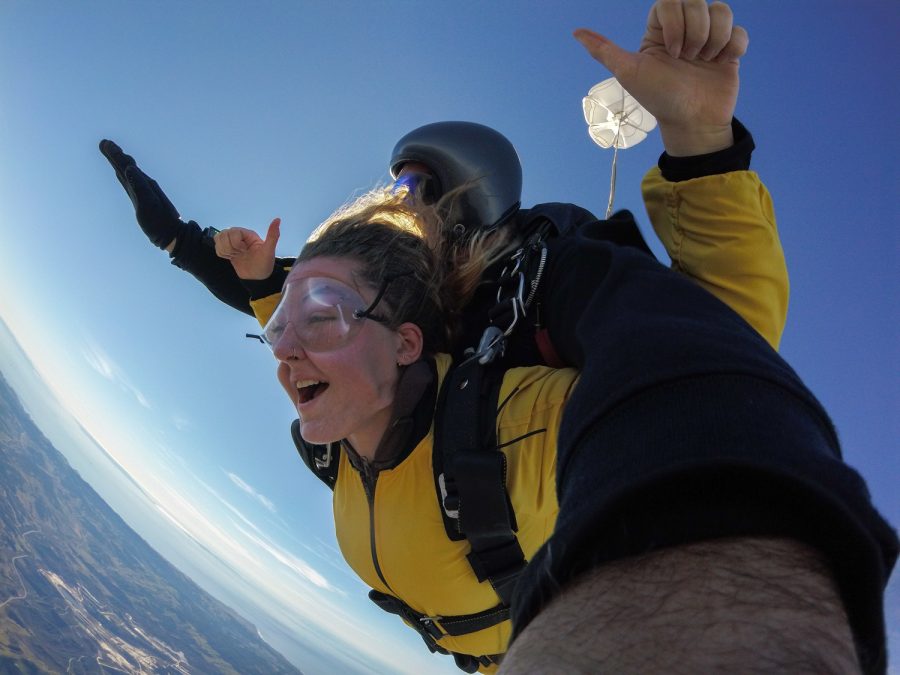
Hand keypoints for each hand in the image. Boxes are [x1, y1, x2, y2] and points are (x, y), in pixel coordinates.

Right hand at [99, 140, 184, 249]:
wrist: (171, 234)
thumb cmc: (159, 221)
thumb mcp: (148, 203)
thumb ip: (139, 185)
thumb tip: (129, 167)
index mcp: (144, 183)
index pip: (126, 165)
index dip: (115, 154)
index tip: (106, 143)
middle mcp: (144, 184)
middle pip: (127, 166)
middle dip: (115, 155)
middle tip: (105, 143)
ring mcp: (144, 192)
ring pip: (129, 172)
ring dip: (119, 162)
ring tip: (112, 152)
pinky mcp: (143, 200)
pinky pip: (131, 182)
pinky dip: (125, 174)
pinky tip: (124, 173)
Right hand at [214, 219, 280, 279]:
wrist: (257, 278)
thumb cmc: (264, 264)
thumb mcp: (269, 250)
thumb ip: (273, 235)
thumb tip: (278, 219)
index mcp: (248, 234)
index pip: (233, 231)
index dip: (236, 242)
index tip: (244, 250)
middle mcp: (239, 236)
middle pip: (224, 234)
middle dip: (230, 248)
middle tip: (240, 254)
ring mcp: (231, 242)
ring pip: (218, 239)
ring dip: (225, 251)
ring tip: (236, 256)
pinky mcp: (226, 250)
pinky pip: (217, 247)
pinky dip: (222, 254)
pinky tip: (231, 257)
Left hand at [575, 0, 748, 155]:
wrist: (692, 122)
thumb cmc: (659, 99)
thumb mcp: (629, 73)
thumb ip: (604, 51)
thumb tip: (576, 32)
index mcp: (659, 31)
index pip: (671, 0)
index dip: (675, 22)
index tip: (671, 51)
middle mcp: (684, 30)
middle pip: (698, 1)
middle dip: (695, 32)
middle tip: (688, 59)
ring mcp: (708, 39)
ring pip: (721, 10)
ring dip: (715, 38)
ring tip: (705, 62)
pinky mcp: (729, 50)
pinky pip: (739, 31)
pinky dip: (732, 47)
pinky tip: (722, 63)